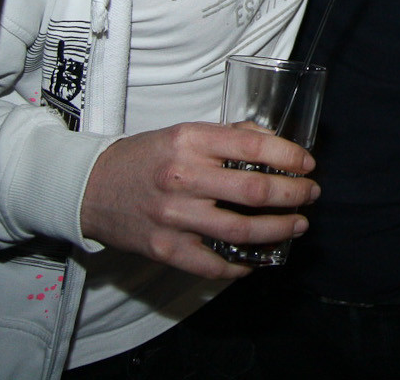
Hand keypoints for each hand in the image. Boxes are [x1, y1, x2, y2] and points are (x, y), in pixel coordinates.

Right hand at [80, 122, 317, 278]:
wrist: (89, 187)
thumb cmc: (144, 158)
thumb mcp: (183, 133)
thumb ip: (228, 137)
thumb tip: (274, 144)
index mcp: (190, 141)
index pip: (252, 146)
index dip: (288, 156)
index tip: (307, 163)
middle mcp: (183, 177)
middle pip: (255, 191)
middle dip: (293, 194)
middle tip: (310, 194)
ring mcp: (173, 216)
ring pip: (241, 230)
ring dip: (278, 230)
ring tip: (297, 224)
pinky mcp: (164, 248)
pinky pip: (213, 265)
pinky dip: (240, 266)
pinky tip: (257, 259)